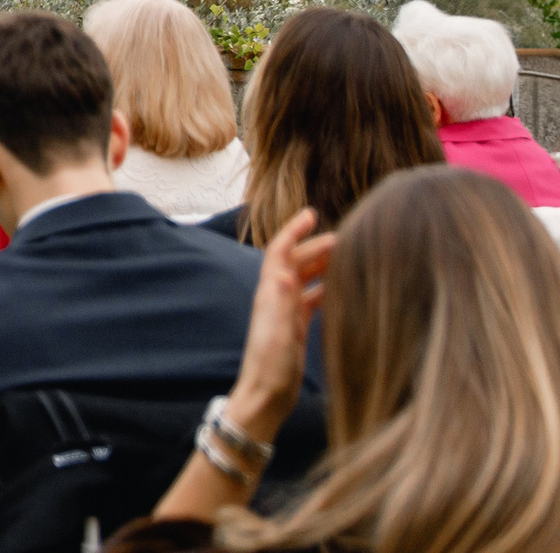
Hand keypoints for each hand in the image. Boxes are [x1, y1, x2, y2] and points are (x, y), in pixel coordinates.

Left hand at [228, 206, 331, 441]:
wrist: (265, 398)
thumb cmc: (270, 369)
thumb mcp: (277, 335)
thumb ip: (281, 304)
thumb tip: (284, 271)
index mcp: (269, 295)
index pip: (279, 252)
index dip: (293, 231)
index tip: (311, 214)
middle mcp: (275, 298)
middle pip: (294, 262)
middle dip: (314, 246)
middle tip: (345, 238)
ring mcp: (284, 312)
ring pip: (304, 279)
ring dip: (321, 265)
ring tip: (347, 257)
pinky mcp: (294, 327)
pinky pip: (310, 299)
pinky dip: (324, 288)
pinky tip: (340, 288)